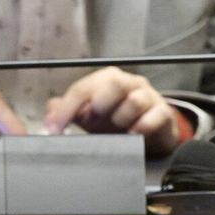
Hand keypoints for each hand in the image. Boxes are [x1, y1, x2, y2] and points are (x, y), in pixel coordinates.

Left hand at [45, 67, 184, 156]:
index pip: (82, 89)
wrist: (151, 132)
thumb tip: (50, 110)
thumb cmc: (118, 120)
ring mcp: (148, 96)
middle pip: (114, 83)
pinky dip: (142, 127)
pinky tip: (134, 134)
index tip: (53, 129)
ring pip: (135, 101)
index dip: (65, 110)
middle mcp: (128, 83)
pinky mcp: (163, 113)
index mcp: (106, 80)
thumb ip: (69, 110)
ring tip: (119, 129)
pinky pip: (154, 117)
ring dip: (121, 119)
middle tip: (93, 121)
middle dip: (100, 104)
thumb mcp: (90, 116)